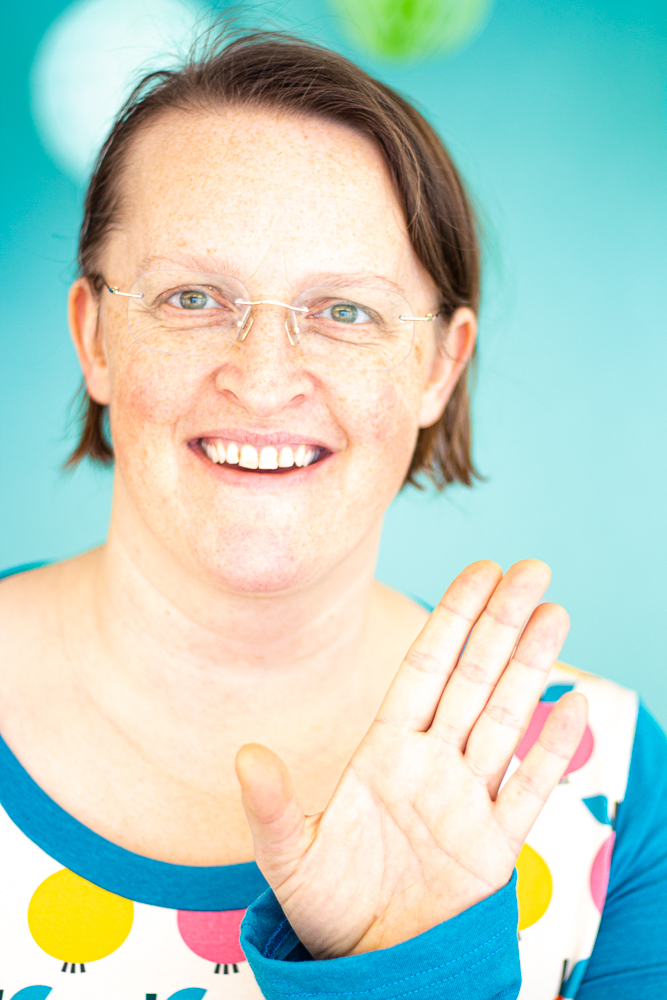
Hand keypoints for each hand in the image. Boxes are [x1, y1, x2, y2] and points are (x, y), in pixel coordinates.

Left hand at [236, 560, 587, 959]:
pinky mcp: (494, 845)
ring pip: (506, 718)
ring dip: (530, 666)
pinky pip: (529, 788)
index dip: (452, 619)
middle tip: (532, 568)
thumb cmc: (327, 902)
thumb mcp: (290, 855)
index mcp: (385, 750)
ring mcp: (467, 798)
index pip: (425, 668)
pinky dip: (552, 749)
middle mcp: (431, 762)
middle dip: (501, 622)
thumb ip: (273, 806)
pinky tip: (573, 705)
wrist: (369, 960)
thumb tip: (245, 756)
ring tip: (556, 612)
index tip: (480, 573)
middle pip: (473, 678)